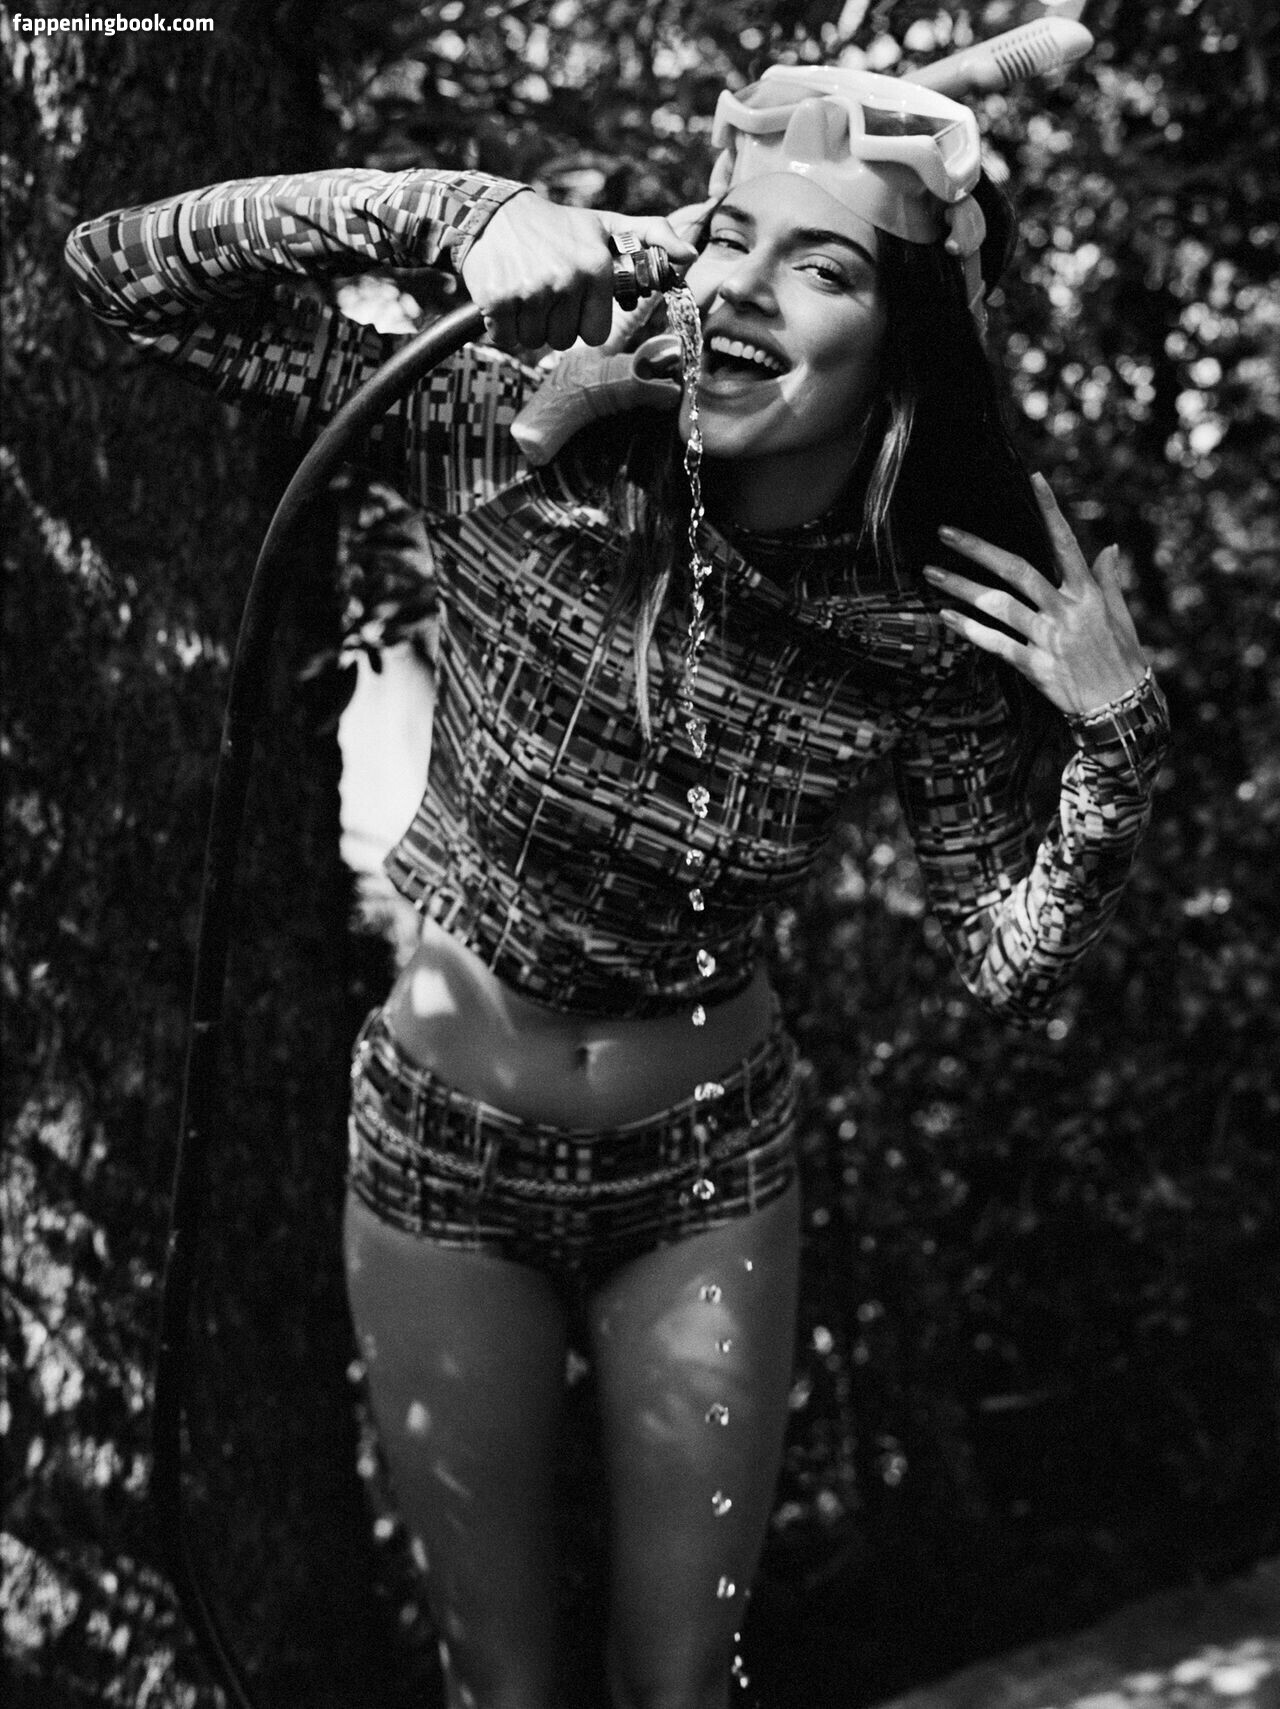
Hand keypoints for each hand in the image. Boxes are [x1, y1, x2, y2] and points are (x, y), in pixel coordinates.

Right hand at [460, 192, 698, 352]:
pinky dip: (501, 326)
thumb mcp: (607, 225)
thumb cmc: (558, 226)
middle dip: (554, 325)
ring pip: (535, 342)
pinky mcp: (498, 299)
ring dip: (528, 326)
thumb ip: (652, 237)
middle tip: (545, 294)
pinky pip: (506, 338)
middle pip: (564, 341)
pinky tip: (504, 299)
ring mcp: (531, 290)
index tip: (572, 300)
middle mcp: (566, 279)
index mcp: (596, 267)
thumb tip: (689, 256)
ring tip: (526, 294)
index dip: (582, 322)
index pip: (596, 334)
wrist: (495, 214)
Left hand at [922, 472, 1149, 717]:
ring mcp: (1048, 638)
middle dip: (978, 550)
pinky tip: (946, 617)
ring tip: (931, 574)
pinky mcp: (1034, 665)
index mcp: (1088, 594)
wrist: (1121, 708)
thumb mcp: (1121, 616)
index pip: (1066, 543)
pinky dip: (969, 630)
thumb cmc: (1122, 659)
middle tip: (946, 532)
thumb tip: (1110, 547)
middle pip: (1017, 571)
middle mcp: (1066, 611)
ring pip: (998, 606)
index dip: (1051, 510)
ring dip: (961, 588)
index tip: (1034, 479)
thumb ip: (1109, 580)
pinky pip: (995, 644)